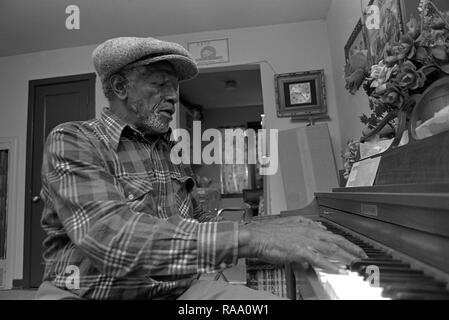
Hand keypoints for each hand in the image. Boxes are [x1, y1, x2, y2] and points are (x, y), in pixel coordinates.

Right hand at [239, 219, 367, 273]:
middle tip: (362, 257)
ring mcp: (305, 241)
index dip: (346, 242)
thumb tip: (319, 226)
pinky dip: (330, 265)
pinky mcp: (299, 251)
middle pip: (336, 241)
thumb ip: (305, 224)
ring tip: (356, 264)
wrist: (256, 236)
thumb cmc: (269, 233)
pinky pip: (318, 259)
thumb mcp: (289, 223)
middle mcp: (309, 232)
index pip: (332, 234)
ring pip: (331, 249)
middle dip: (352, 249)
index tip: (356, 248)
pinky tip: (339, 270)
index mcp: (307, 227)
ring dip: (345, 257)